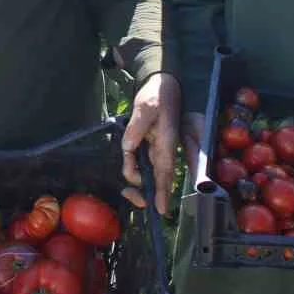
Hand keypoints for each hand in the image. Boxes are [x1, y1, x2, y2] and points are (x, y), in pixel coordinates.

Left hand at [121, 73, 179, 215]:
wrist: (160, 84)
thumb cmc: (156, 96)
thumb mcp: (144, 108)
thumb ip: (136, 129)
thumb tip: (128, 148)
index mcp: (166, 142)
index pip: (165, 171)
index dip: (163, 191)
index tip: (161, 209)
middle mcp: (164, 148)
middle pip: (158, 178)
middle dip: (147, 192)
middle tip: (131, 196)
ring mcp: (157, 148)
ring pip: (148, 172)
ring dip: (136, 176)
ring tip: (127, 171)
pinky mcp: (150, 145)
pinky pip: (142, 162)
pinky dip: (133, 166)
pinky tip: (129, 159)